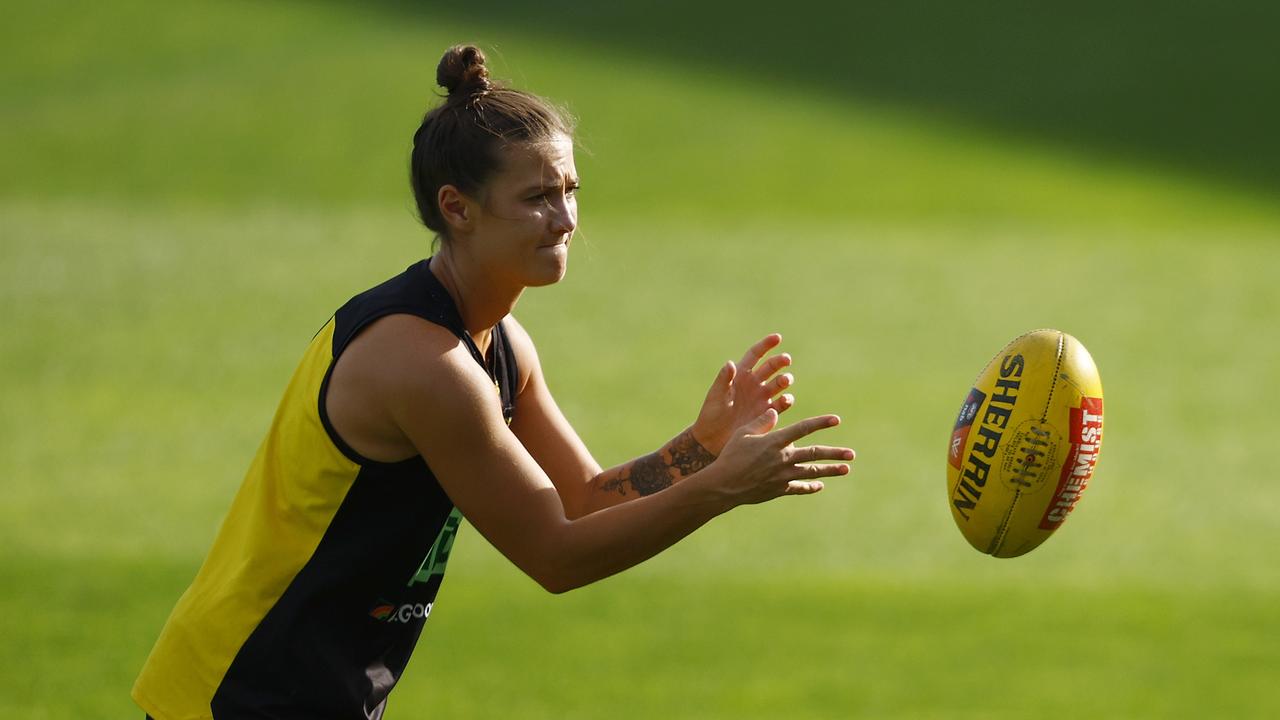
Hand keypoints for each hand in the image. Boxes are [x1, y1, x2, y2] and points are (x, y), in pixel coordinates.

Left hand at [692, 333, 795, 455]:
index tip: (777, 337)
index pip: (755, 355)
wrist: (713, 439)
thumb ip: (723, 379)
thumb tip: (731, 363)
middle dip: (779, 362)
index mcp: (740, 375)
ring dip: (785, 380)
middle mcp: (754, 384)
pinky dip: (786, 401)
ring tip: (784, 380)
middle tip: (786, 360)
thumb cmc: (711, 414)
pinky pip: (781, 404)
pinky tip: (786, 400)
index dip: (766, 345)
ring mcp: (762, 398)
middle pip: (771, 367)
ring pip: (779, 384)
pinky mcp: (768, 414)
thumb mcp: (715, 396)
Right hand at [707, 409, 854, 506]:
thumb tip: (775, 412)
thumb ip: (761, 422)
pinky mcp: (779, 489)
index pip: (803, 429)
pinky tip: (820, 485)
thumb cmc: (730, 455)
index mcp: (775, 442)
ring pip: (811, 472)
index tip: (836, 419)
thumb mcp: (742, 433)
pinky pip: (799, 488)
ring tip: (846, 469)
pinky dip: (810, 486)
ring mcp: (783, 476)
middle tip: (851, 454)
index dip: (820, 423)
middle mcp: (783, 459)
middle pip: (814, 454)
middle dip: (834, 453)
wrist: (723, 485)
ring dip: (830, 471)